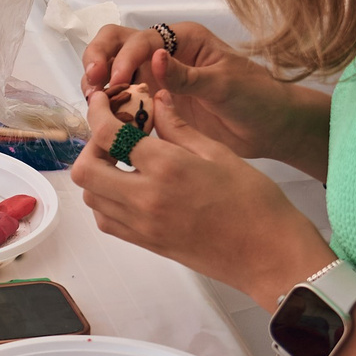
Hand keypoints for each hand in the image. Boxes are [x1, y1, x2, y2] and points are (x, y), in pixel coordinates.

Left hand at [71, 87, 333, 310]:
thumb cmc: (255, 202)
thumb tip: (157, 100)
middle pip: (86, 170)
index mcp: (166, 168)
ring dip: (97, 174)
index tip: (102, 100)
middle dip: (92, 145)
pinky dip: (106, 201)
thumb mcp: (219, 153)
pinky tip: (130, 188)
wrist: (269, 255)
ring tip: (123, 161)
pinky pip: (107, 221)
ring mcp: (142, 226)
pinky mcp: (147, 244)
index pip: (109, 134)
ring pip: (91, 197)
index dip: (98, 111)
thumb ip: (180, 127)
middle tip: (114, 135)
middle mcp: (145, 198)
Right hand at [78, 22, 327, 170]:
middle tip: (92, 85)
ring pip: (114, 70)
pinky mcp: (154, 105)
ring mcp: (156, 80)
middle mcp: (163, 54)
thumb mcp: (223, 84)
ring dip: (99, 83)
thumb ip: (187, 75)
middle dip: (98, 59)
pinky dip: (110, 107)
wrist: (271, 129)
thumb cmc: (255, 97)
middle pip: (116, 44)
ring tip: (93, 104)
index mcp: (182, 39)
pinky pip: (124, 101)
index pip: (140, 39)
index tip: (116, 82)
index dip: (123, 58)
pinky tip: (104, 122)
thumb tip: (154, 58)